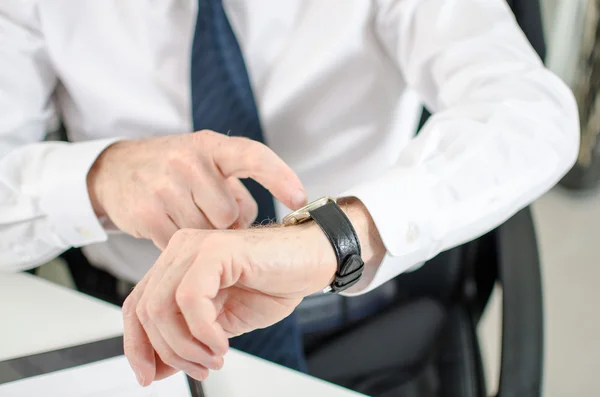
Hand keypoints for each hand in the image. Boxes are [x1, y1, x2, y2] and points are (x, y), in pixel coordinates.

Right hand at [86, 131, 306, 248]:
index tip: (299, 197)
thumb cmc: (174, 170)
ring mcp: (164, 186)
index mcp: (210, 146)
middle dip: (223, 221)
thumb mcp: (207, 165)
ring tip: (185, 214)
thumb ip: (236, 191)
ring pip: (207, 232)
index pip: (253, 156)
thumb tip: (250, 224)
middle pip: (229, 214)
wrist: (116, 170)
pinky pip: (181, 244)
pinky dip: (180, 242)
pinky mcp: (146, 213)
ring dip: (203, 232)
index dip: (279, 177)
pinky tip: (168, 224)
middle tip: (205, 210)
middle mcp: (187, 161)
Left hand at [122, 198, 385, 385]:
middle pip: (144, 310)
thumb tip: (156, 367)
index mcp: (177, 264)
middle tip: (199, 368)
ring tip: (213, 357)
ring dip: (186, 346)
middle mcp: (180, 251)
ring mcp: (195, 247)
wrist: (312, 259)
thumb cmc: (274, 283)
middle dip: (168, 352)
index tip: (149, 375)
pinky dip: (202, 331)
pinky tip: (221, 342)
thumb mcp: (222, 323)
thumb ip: (188, 339)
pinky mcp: (216, 250)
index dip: (137, 345)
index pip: (136, 306)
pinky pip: (190, 299)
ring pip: (161, 307)